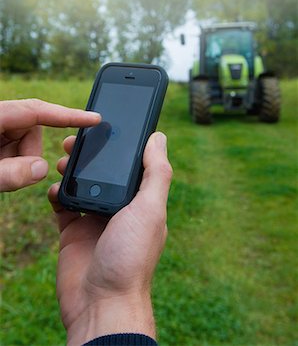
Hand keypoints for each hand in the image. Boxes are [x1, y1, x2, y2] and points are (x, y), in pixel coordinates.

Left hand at [0, 99, 99, 191]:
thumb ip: (10, 174)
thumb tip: (42, 169)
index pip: (37, 110)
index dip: (68, 115)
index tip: (95, 119)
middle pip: (33, 128)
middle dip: (30, 154)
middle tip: (11, 176)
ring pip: (26, 139)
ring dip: (21, 161)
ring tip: (2, 176)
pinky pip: (17, 146)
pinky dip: (15, 163)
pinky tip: (1, 173)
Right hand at [48, 132, 171, 344]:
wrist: (101, 303)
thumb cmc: (131, 258)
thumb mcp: (150, 210)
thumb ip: (156, 173)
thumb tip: (158, 137)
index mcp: (141, 202)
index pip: (132, 166)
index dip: (120, 147)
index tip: (106, 128)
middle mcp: (119, 209)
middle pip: (104, 173)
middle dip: (90, 155)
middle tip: (75, 143)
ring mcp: (95, 220)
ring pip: (82, 185)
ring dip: (72, 170)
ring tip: (64, 163)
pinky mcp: (73, 232)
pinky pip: (63, 205)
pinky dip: (57, 193)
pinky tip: (56, 191)